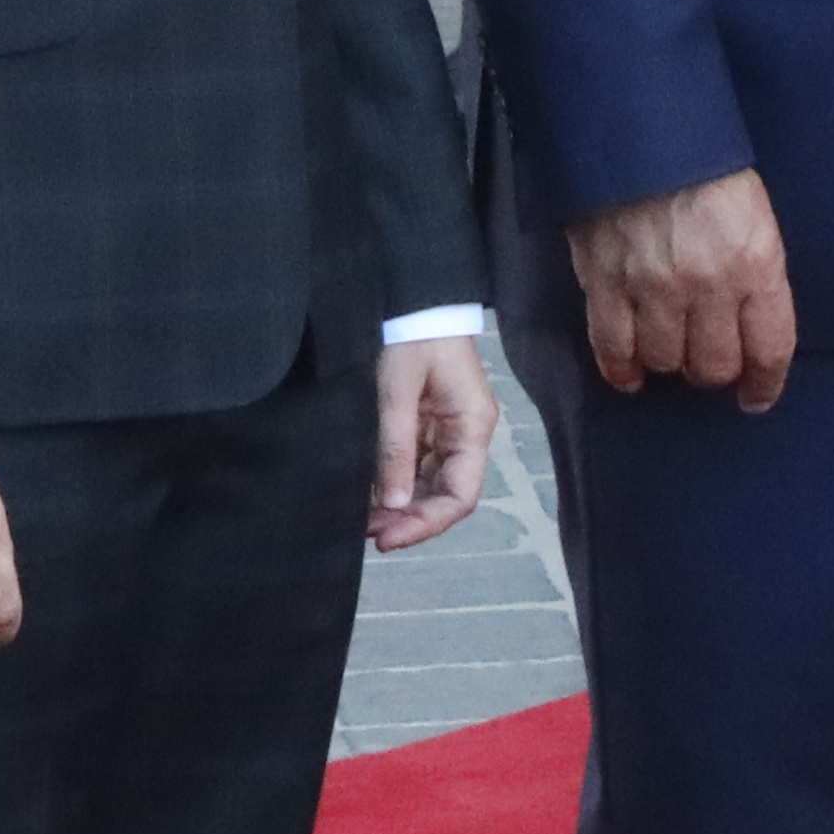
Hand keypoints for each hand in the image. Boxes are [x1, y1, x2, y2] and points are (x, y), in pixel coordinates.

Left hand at [369, 334, 495, 553]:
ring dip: (398, 504)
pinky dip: (393, 481)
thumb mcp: (397, 391)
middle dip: (408, 519)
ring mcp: (447, 428)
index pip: (460, 496)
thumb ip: (396, 448)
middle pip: (445, 495)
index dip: (427, 524)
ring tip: (361, 519)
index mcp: (472, 426)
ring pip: (428, 483)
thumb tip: (393, 505)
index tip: (388, 539)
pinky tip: (367, 494)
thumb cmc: (411, 333)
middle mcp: (466, 433)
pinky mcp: (427, 421)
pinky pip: (415, 463)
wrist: (411, 295)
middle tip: (367, 532)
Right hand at [568, 170, 794, 410]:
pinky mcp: (606, 282)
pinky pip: (614, 348)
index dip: (764, 383)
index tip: (757, 396)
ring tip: (667, 350)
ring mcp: (654, 286)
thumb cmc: (702, 162)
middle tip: (705, 359)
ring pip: (666, 361)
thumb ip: (755, 268)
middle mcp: (709, 283)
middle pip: (715, 365)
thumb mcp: (753, 212)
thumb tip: (750, 322)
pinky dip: (622, 369)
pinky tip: (630, 373)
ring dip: (668, 363)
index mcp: (756, 261)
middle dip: (712, 370)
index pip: (770, 347)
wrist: (637, 125)